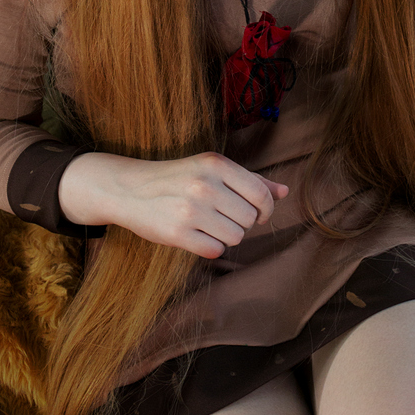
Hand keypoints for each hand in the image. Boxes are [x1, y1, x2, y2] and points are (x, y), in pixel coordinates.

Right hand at [58, 149, 288, 258]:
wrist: (129, 188)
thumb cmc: (178, 178)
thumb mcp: (212, 169)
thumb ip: (250, 180)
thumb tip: (284, 192)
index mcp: (216, 164)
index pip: (262, 195)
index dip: (265, 210)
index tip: (256, 214)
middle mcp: (205, 185)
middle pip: (250, 219)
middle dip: (242, 223)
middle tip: (222, 216)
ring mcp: (191, 210)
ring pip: (236, 237)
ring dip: (226, 236)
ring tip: (208, 224)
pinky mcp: (177, 234)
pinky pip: (215, 251)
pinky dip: (210, 246)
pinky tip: (196, 235)